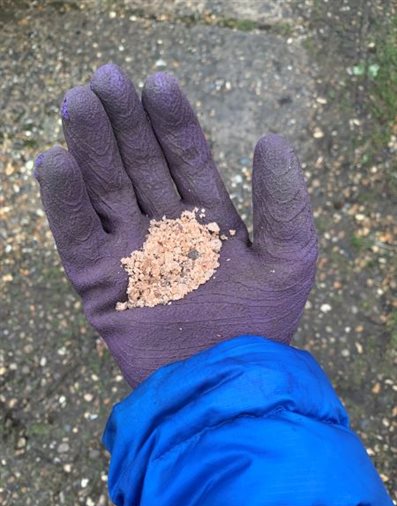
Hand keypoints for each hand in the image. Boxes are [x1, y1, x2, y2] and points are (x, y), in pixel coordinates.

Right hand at [34, 64, 317, 386]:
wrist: (222, 382)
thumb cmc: (260, 325)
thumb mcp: (290, 257)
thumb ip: (284, 200)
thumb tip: (271, 137)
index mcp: (207, 217)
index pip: (186, 156)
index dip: (173, 120)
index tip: (159, 81)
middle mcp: (165, 227)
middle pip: (140, 164)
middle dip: (124, 123)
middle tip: (105, 79)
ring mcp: (129, 251)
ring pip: (104, 189)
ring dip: (90, 147)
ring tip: (78, 102)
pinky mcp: (98, 281)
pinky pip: (74, 235)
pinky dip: (62, 201)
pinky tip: (54, 161)